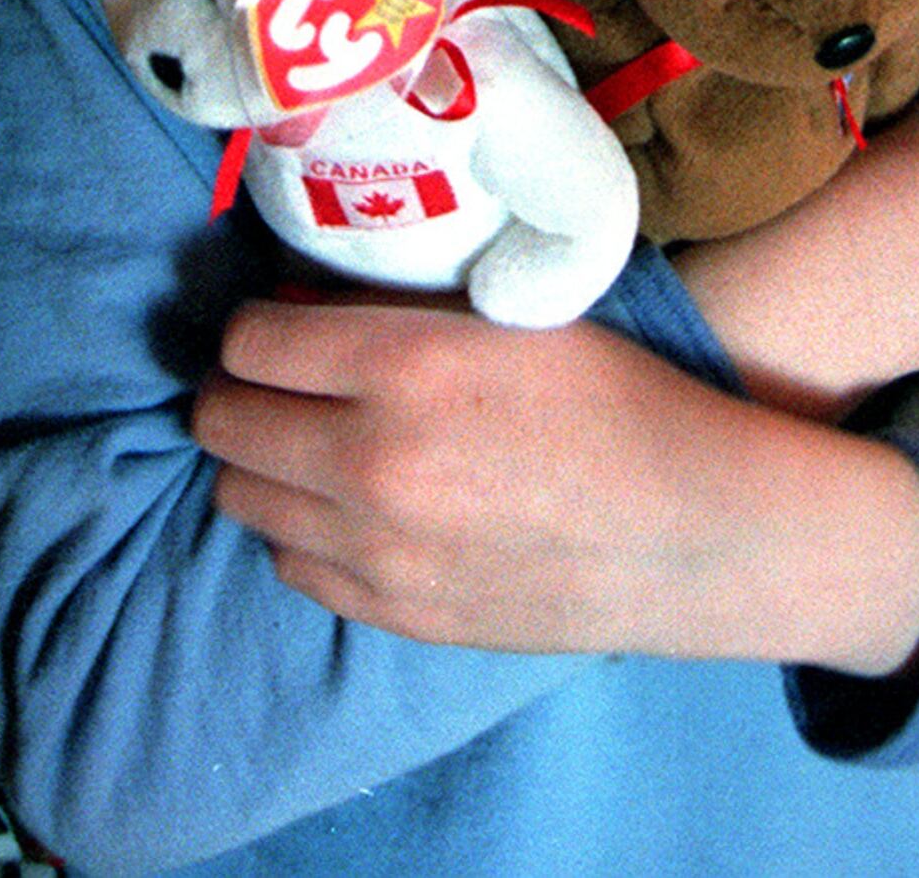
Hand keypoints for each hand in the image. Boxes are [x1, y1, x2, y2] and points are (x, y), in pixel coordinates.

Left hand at [191, 294, 918, 673]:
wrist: (694, 531)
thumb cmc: (615, 401)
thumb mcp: (513, 317)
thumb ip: (396, 308)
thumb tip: (296, 304)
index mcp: (405, 365)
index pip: (249, 342)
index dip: (258, 329)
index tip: (279, 330)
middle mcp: (374, 460)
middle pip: (225, 423)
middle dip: (240, 393)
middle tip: (276, 385)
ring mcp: (379, 549)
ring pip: (242, 499)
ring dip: (262, 463)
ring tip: (307, 444)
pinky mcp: (396, 612)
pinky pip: (291, 563)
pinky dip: (302, 530)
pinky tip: (347, 507)